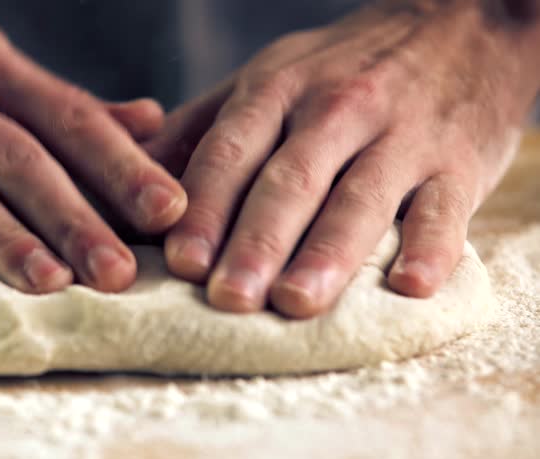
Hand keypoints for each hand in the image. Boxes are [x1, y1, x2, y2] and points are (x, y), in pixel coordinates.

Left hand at [146, 0, 539, 316]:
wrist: (455, 27)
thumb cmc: (338, 70)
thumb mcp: (265, 79)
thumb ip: (201, 129)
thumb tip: (128, 182)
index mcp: (277, 90)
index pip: (232, 152)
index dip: (206, 208)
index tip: (181, 263)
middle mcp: (337, 110)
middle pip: (290, 181)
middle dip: (256, 243)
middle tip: (228, 298)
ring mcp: (403, 135)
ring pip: (360, 198)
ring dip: (327, 254)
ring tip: (295, 303)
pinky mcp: (458, 164)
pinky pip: (444, 209)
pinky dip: (430, 247)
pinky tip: (408, 287)